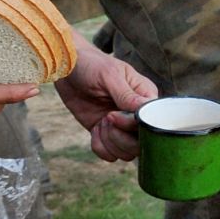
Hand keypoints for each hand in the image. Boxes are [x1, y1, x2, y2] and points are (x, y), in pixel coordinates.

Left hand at [54, 42, 156, 162]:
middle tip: (105, 119)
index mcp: (144, 97)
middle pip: (141, 143)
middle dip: (120, 137)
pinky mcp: (104, 132)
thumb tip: (145, 109)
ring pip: (127, 152)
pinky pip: (109, 153)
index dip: (133, 126)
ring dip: (110, 143)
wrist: (68, 68)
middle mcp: (135, 114)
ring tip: (100, 124)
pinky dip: (100, 147)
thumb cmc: (93, 65)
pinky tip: (94, 131)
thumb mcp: (110, 76)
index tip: (113, 114)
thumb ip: (127, 95)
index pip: (151, 123)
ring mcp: (120, 125)